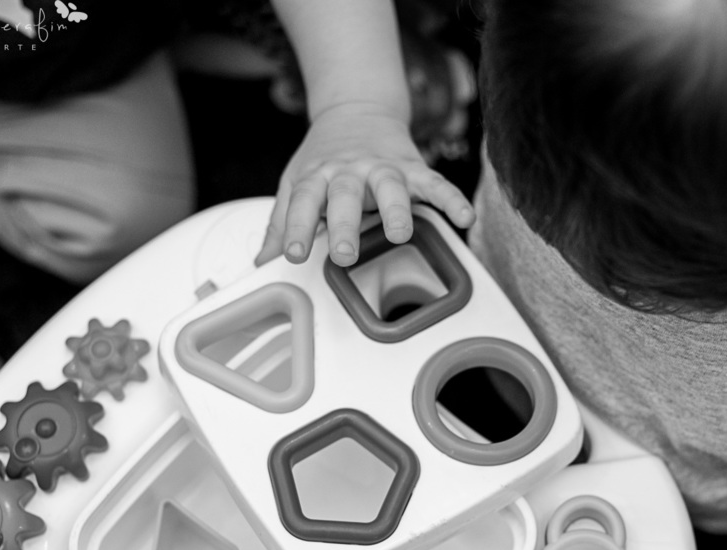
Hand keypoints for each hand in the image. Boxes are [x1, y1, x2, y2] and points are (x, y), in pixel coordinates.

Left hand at [255, 102, 474, 266]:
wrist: (356, 111)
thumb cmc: (325, 157)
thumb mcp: (297, 183)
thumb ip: (282, 222)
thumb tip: (261, 262)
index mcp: (317, 176)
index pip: (302, 201)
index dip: (294, 227)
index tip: (291, 254)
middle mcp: (349, 171)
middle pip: (346, 197)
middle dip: (345, 226)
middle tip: (344, 254)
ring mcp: (383, 168)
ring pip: (391, 187)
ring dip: (396, 210)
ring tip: (400, 234)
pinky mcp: (413, 168)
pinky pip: (435, 184)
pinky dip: (451, 199)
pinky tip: (464, 217)